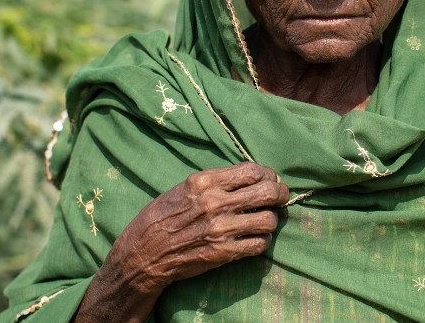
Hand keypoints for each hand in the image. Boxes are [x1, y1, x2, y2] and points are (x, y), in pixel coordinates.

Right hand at [75, 162, 288, 320]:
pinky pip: (259, 244)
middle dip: (281, 194)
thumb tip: (248, 176)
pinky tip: (256, 239)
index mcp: (204, 181)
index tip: (271, 180)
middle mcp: (214, 202)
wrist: (144, 253)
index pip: (252, 171)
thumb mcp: (184, 188)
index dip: (268, 175)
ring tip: (267, 221)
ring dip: (273, 220)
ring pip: (269, 220)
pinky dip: (263, 241)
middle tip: (281, 199)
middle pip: (267, 192)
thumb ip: (214, 181)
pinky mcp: (223, 252)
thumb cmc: (162, 217)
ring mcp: (220, 228)